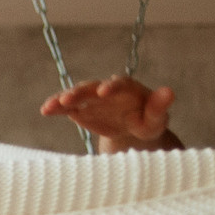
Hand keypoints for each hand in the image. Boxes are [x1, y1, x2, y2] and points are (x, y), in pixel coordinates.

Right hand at [39, 75, 178, 152]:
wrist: (133, 130)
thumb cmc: (149, 121)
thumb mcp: (157, 117)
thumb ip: (160, 105)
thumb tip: (169, 91)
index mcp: (126, 87)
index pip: (119, 84)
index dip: (111, 86)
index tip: (103, 91)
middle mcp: (106, 89)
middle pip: (91, 87)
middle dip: (80, 92)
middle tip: (69, 99)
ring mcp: (91, 99)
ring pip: (76, 95)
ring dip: (63, 100)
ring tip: (49, 107)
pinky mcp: (81, 110)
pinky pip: (67, 108)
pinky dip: (57, 108)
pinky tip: (46, 111)